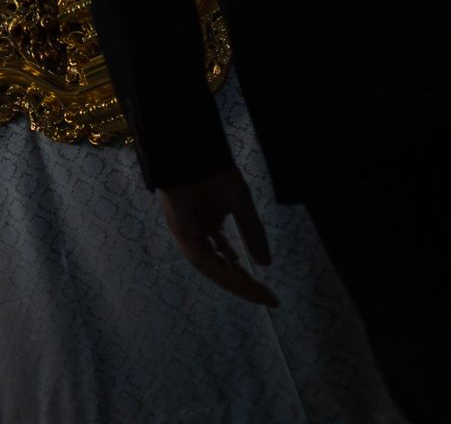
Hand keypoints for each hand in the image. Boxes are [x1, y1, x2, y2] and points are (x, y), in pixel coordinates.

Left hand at [158, 168, 276, 306]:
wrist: (193, 150)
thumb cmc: (213, 172)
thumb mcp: (240, 204)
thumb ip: (252, 232)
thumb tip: (266, 264)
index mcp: (208, 231)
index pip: (228, 263)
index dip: (248, 280)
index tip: (270, 295)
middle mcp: (197, 237)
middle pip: (220, 271)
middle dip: (244, 286)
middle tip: (268, 299)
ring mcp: (187, 235)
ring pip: (211, 268)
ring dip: (234, 281)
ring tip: (257, 291)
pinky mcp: (180, 231)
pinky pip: (201, 256)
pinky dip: (219, 266)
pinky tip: (239, 274)